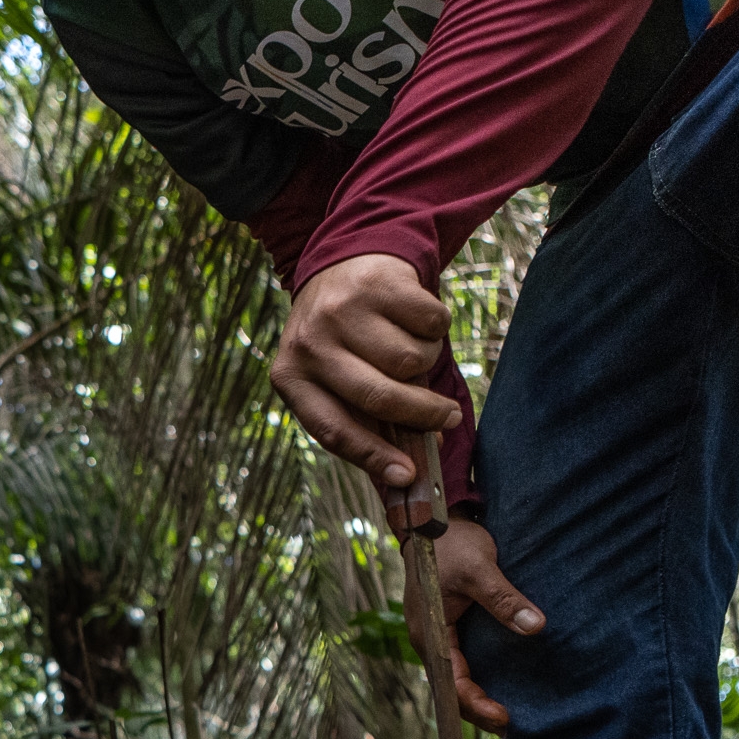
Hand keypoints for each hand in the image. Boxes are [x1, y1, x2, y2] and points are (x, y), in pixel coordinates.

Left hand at [271, 254, 460, 529]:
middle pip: (380, 397)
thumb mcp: (331, 377)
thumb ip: (362, 418)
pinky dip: (436, 328)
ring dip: (425, 361)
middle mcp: (310, 344)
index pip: (333, 430)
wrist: (342, 263)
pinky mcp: (379, 283)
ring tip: (410, 349)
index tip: (408, 476)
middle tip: (448, 419)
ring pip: (411, 361)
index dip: (374, 457)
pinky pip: (432, 324)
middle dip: (422, 415)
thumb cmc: (342, 339)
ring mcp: (342, 311)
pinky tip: (415, 319)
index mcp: (290, 378)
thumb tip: (409, 470)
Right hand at [407, 517, 545, 734]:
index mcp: (429, 634)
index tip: (505, 718)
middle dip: (478, 712)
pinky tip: (501, 684)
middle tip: (511, 728)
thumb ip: (505, 600)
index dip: (477, 704)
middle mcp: (431, 641)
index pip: (452, 682)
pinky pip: (463, 663)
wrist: (432, 521)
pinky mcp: (450, 628)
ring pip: (457, 678)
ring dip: (478, 698)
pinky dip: (480, 678)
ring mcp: (439, 636)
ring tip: (507, 716)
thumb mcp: (480, 570)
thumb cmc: (451, 544)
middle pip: (452, 688)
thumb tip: (537, 627)